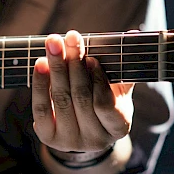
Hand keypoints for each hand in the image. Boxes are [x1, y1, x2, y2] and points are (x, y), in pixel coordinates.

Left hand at [32, 31, 134, 155]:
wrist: (80, 130)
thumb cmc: (102, 103)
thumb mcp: (117, 89)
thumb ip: (122, 66)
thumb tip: (133, 33)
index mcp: (118, 127)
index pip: (105, 105)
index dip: (98, 81)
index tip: (91, 58)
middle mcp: (94, 139)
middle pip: (81, 98)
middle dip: (74, 64)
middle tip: (70, 37)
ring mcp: (70, 140)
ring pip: (61, 100)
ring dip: (56, 68)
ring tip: (53, 44)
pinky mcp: (48, 137)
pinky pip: (41, 107)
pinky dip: (40, 83)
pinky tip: (41, 63)